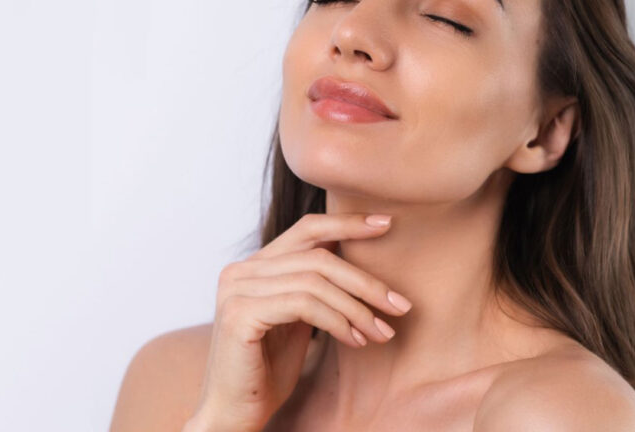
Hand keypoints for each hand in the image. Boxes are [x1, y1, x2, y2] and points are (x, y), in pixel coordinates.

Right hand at [188, 213, 412, 431]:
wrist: (234, 414)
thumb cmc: (268, 370)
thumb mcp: (298, 318)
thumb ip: (315, 286)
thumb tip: (360, 260)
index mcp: (254, 265)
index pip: (307, 229)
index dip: (347, 223)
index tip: (386, 224)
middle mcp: (241, 270)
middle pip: (317, 256)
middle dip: (365, 280)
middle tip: (400, 305)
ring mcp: (236, 289)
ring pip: (315, 280)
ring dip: (357, 308)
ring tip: (381, 332)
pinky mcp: (240, 314)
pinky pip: (304, 305)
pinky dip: (337, 321)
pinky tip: (354, 340)